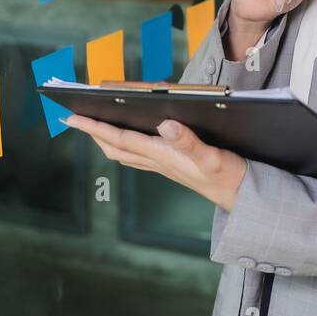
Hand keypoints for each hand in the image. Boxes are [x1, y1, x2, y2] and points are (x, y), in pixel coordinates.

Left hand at [63, 114, 247, 210]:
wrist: (244, 198)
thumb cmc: (230, 177)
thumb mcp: (212, 156)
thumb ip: (188, 141)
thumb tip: (165, 124)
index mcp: (162, 156)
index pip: (120, 138)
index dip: (94, 127)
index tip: (72, 117)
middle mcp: (159, 162)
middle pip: (115, 148)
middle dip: (93, 133)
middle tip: (75, 119)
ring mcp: (165, 167)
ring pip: (125, 153)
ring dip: (107, 140)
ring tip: (95, 127)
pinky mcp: (173, 168)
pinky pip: (140, 156)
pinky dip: (126, 146)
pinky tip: (130, 141)